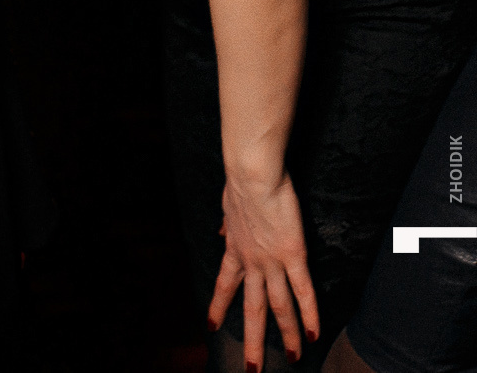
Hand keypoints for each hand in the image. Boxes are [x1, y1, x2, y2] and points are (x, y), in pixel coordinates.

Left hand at [207, 172, 318, 367]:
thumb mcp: (227, 207)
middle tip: (251, 368)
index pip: (225, 284)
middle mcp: (251, 261)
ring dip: (285, 334)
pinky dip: (309, 314)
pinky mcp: (292, 254)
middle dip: (251, 339)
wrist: (251, 173)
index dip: (219, 306)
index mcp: (234, 248)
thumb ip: (228, 225)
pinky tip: (314, 335)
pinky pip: (302, 290)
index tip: (211, 326)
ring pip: (278, 306)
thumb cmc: (241, 181)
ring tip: (292, 359)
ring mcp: (271, 261)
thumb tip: (221, 232)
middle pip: (251, 308)